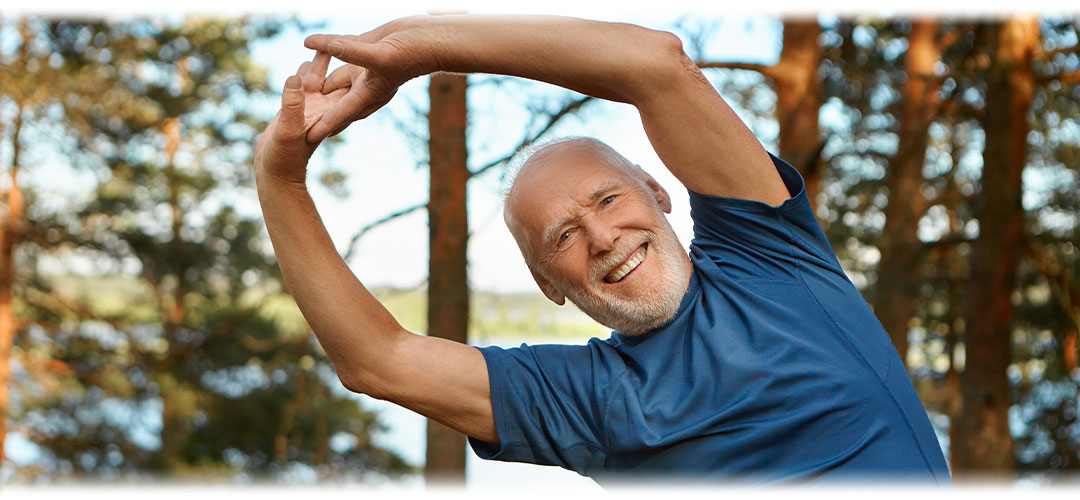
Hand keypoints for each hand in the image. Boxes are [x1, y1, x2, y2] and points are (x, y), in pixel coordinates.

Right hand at [254, 52, 347, 184]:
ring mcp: (310, 110)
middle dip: (340, 59)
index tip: (357, 46)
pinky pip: (301, 88)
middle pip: (334, 77)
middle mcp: (322, 109)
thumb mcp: (288, 130)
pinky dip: (303, 75)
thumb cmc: (284, 158)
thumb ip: (292, 105)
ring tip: (327, 42)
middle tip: (348, 35)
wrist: (275, 174)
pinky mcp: (296, 110)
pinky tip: (304, 64)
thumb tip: (296, 80)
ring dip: (321, 63)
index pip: (343, 83)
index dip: (351, 67)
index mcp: (327, 112)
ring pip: (317, 80)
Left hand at [303, 16, 438, 141]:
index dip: (324, 125)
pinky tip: (312, 43)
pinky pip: (341, 50)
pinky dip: (328, 47)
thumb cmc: (413, 52)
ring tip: (298, 86)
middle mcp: (365, 83)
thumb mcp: (380, 55)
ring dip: (318, 77)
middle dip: (318, 111)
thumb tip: (314, 44)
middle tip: (297, 124)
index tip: (307, 137)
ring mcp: (364, 67)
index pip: (342, 113)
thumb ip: (348, 51)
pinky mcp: (366, 50)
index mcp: (370, 92)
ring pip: (335, 74)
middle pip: (335, 101)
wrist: (430, 38)